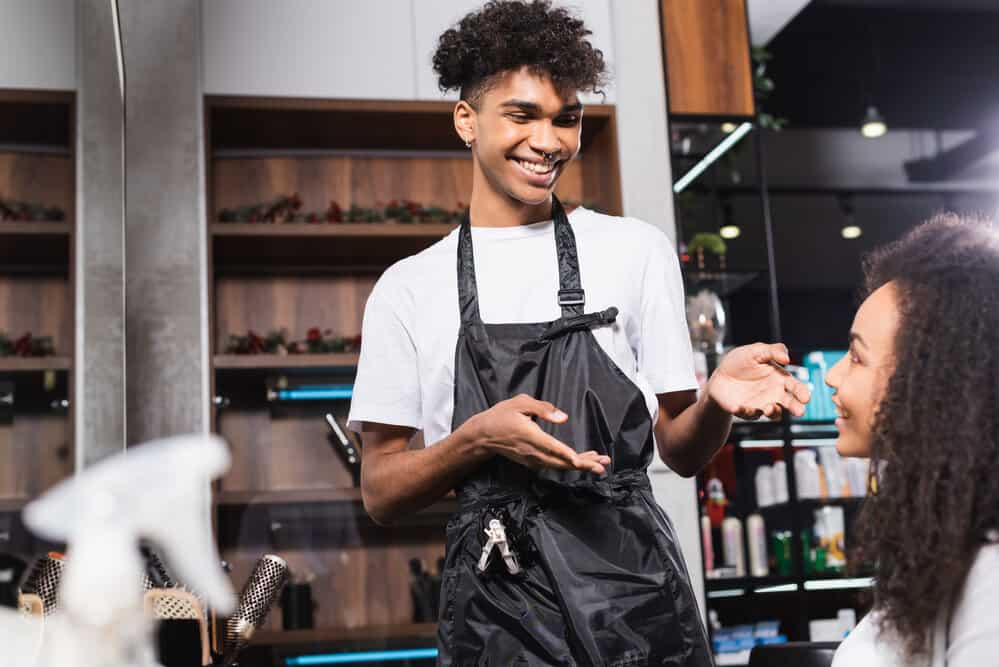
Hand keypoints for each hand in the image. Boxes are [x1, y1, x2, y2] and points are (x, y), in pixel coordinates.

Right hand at [467, 394, 609, 474]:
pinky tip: (581, 459)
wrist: (482, 435)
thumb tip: (563, 417)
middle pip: (561, 462)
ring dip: (580, 465)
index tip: (582, 461)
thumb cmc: (501, 416)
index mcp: (531, 436)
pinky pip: (554, 465)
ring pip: (559, 466)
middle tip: (603, 464)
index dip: (568, 455)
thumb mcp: (520, 403)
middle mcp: (533, 452)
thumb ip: (543, 409)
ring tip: (599, 463)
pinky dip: (569, 463)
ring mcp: (532, 459)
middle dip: (583, 464)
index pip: (552, 448)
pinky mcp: (532, 461)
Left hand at [707, 343, 810, 419]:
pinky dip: (747, 412)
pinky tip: (739, 406)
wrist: (720, 375)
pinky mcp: (748, 411)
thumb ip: (772, 351)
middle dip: (796, 408)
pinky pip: (750, 414)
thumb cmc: (741, 362)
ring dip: (774, 412)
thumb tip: (787, 358)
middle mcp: (775, 394)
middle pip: (790, 403)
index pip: (796, 386)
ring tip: (769, 408)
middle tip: (799, 411)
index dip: (802, 392)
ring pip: (774, 413)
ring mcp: (762, 404)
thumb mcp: (755, 351)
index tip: (806, 398)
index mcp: (780, 378)